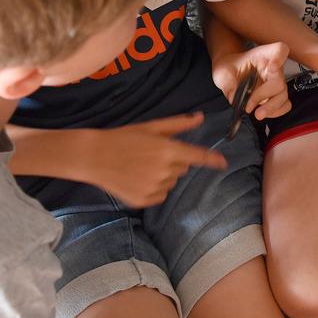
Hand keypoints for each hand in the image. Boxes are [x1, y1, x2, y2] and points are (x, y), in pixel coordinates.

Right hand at [76, 114, 225, 207]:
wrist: (94, 157)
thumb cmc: (123, 137)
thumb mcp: (151, 127)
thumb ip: (178, 124)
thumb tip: (200, 117)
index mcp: (167, 150)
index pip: (197, 156)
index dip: (212, 160)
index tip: (224, 163)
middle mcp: (164, 171)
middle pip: (183, 168)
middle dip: (173, 161)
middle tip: (151, 154)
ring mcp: (154, 187)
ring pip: (172, 181)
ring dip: (164, 175)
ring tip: (141, 166)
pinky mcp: (144, 200)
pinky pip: (160, 195)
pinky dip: (154, 188)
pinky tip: (137, 178)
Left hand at [212, 42, 291, 119]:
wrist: (231, 72)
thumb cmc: (230, 67)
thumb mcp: (223, 72)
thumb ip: (228, 84)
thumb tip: (235, 98)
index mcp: (262, 56)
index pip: (279, 50)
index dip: (279, 58)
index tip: (272, 66)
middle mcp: (274, 68)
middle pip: (280, 82)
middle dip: (265, 97)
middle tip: (250, 106)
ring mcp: (276, 82)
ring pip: (283, 96)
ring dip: (271, 108)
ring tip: (257, 114)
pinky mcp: (276, 95)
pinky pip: (284, 105)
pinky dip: (275, 111)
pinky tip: (264, 112)